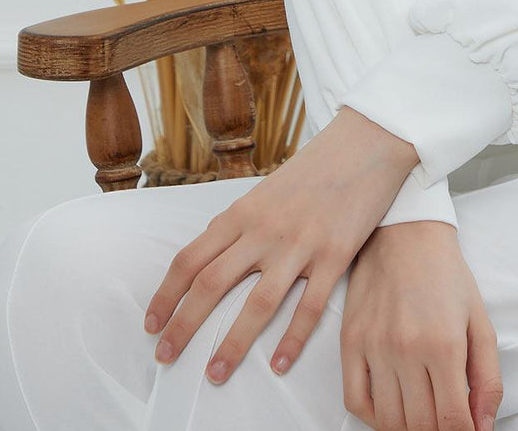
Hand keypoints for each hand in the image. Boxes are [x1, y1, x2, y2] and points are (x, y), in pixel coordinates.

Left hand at [142, 106, 419, 384]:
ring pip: (257, 304)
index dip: (166, 295)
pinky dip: (292, 340)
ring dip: (232, 344)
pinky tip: (279, 364)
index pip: (191, 259)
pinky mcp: (335, 255)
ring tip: (215, 374)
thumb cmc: (314, 169)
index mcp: (242, 212)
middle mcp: (264, 230)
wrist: (366, 144)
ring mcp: (300, 244)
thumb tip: (209, 256)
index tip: (152, 325)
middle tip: (165, 357)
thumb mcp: (265, 191)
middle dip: (183, 326)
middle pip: (212, 284)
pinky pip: (309, 307)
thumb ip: (239, 224)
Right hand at [341, 219, 503, 430]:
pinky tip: (391, 409)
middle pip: (420, 426)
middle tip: (445, 420)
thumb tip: (483, 426)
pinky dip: (373, 418)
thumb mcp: (480, 322)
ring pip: (388, 421)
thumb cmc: (445, 275)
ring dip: (408, 428)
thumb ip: (488, 378)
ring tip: (422, 414)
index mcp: (444, 344)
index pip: (451, 422)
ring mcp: (374, 347)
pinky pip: (355, 401)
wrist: (406, 234)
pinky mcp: (351, 342)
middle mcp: (406, 349)